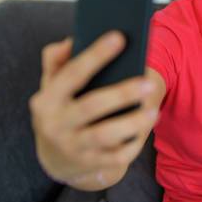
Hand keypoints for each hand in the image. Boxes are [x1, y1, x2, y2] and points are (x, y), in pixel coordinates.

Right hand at [29, 31, 162, 186]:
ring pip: (105, 135)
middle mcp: (56, 124)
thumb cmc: (62, 110)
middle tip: (150, 83)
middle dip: (122, 93)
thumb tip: (70, 41)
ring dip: (132, 122)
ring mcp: (73, 147)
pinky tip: (147, 128)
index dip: (96, 55)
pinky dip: (133, 144)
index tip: (120, 37)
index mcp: (47, 99)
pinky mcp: (90, 164)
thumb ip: (56, 61)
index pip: (72, 74)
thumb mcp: (52, 87)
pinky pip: (115, 157)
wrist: (56, 159)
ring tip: (154, 110)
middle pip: (92, 106)